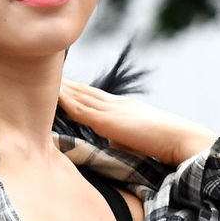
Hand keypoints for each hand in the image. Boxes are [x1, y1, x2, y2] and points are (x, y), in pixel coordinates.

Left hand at [58, 78, 213, 163]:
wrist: (179, 138)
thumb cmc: (164, 144)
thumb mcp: (137, 140)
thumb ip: (121, 140)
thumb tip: (112, 144)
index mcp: (122, 108)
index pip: (94, 96)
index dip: (77, 90)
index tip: (61, 85)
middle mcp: (114, 104)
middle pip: (83, 91)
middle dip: (64, 85)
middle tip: (43, 76)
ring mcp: (110, 110)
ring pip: (78, 96)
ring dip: (60, 90)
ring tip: (41, 82)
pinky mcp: (107, 121)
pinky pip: (80, 108)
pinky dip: (65, 101)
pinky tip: (51, 95)